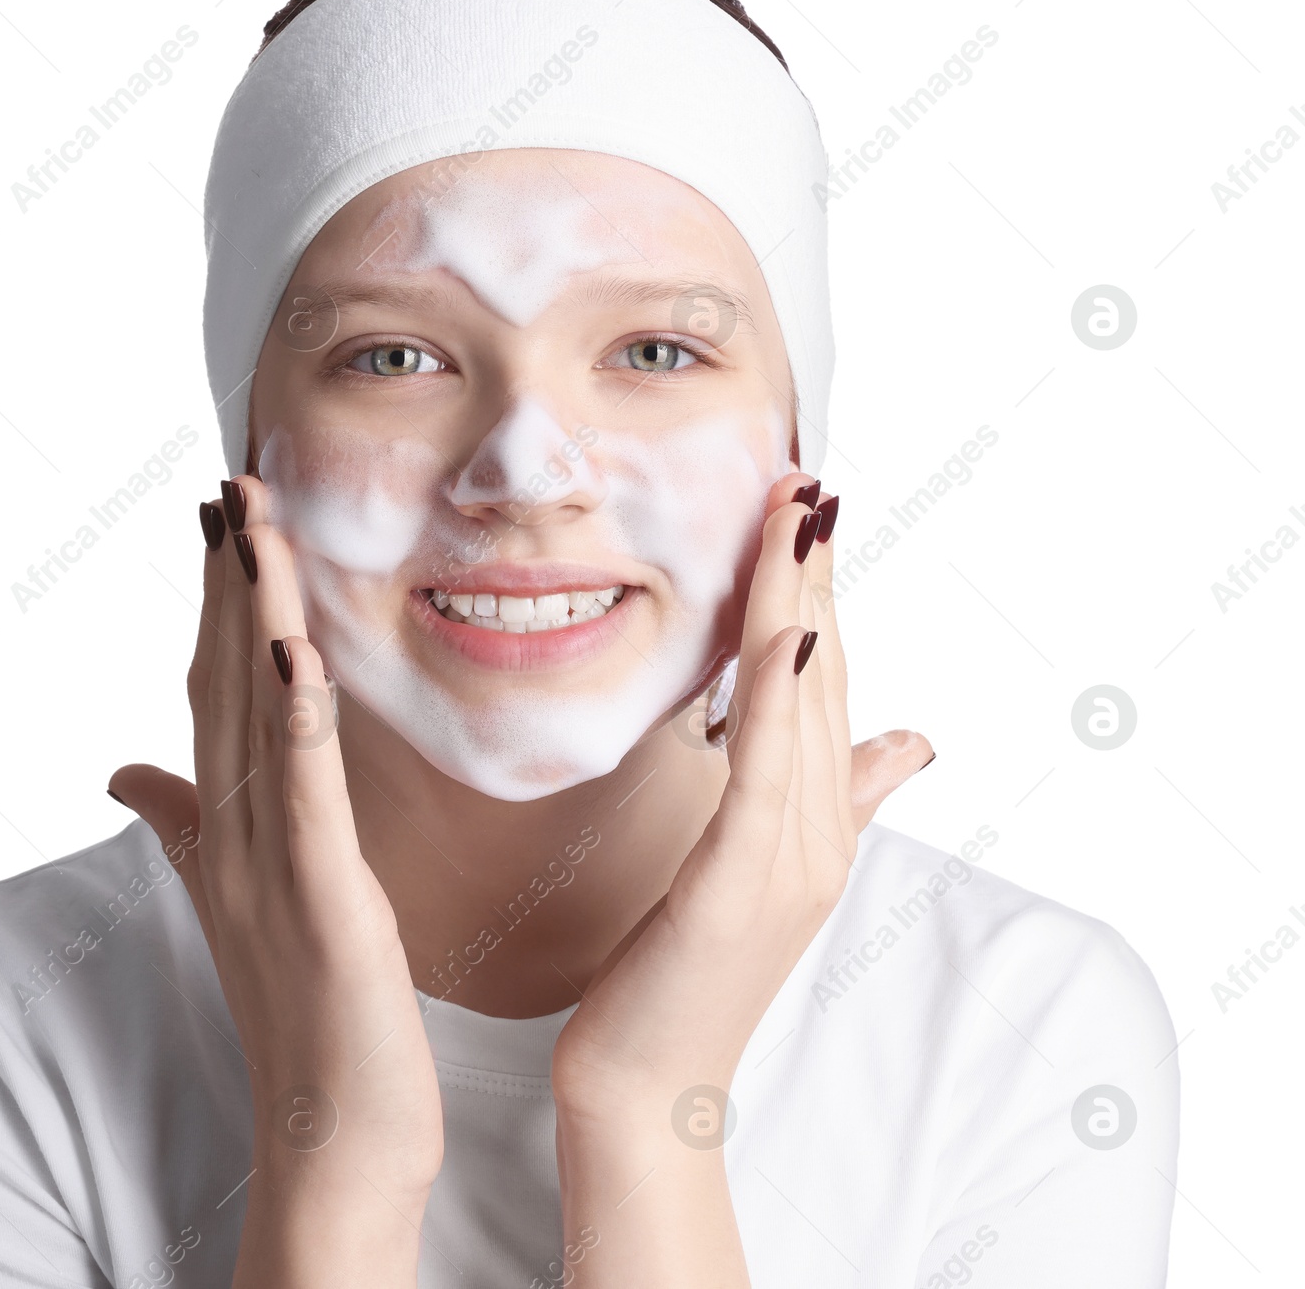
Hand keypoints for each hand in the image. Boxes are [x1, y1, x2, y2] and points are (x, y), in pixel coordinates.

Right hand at [110, 477, 442, 1285]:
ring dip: (254, 613)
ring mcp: (267, 859)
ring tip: (256, 524)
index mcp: (225, 819)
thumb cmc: (303, 999)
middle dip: (228, 577)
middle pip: (223, 678)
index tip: (221, 515)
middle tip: (232, 480)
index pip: (212, 685)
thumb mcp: (239, 893)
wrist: (333, 1119)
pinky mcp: (317, 893)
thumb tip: (123, 766)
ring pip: (256, 713)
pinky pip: (303, 791)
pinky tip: (292, 651)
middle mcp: (232, 827)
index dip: (214, 597)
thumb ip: (183, 821)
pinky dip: (296, 717)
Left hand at [548, 473, 930, 1283]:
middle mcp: (818, 831)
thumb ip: (839, 800)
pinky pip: (768, 769)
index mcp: (817, 821)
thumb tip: (913, 742)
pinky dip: (781, 695)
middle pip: (825, 676)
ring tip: (799, 514)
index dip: (823, 593)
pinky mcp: (743, 882)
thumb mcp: (761, 871)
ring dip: (801, 600)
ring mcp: (790, 858)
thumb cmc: (687, 972)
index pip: (826, 684)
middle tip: (811, 481)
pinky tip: (787, 628)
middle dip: (816, 573)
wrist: (648, 1081)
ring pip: (802, 704)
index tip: (810, 511)